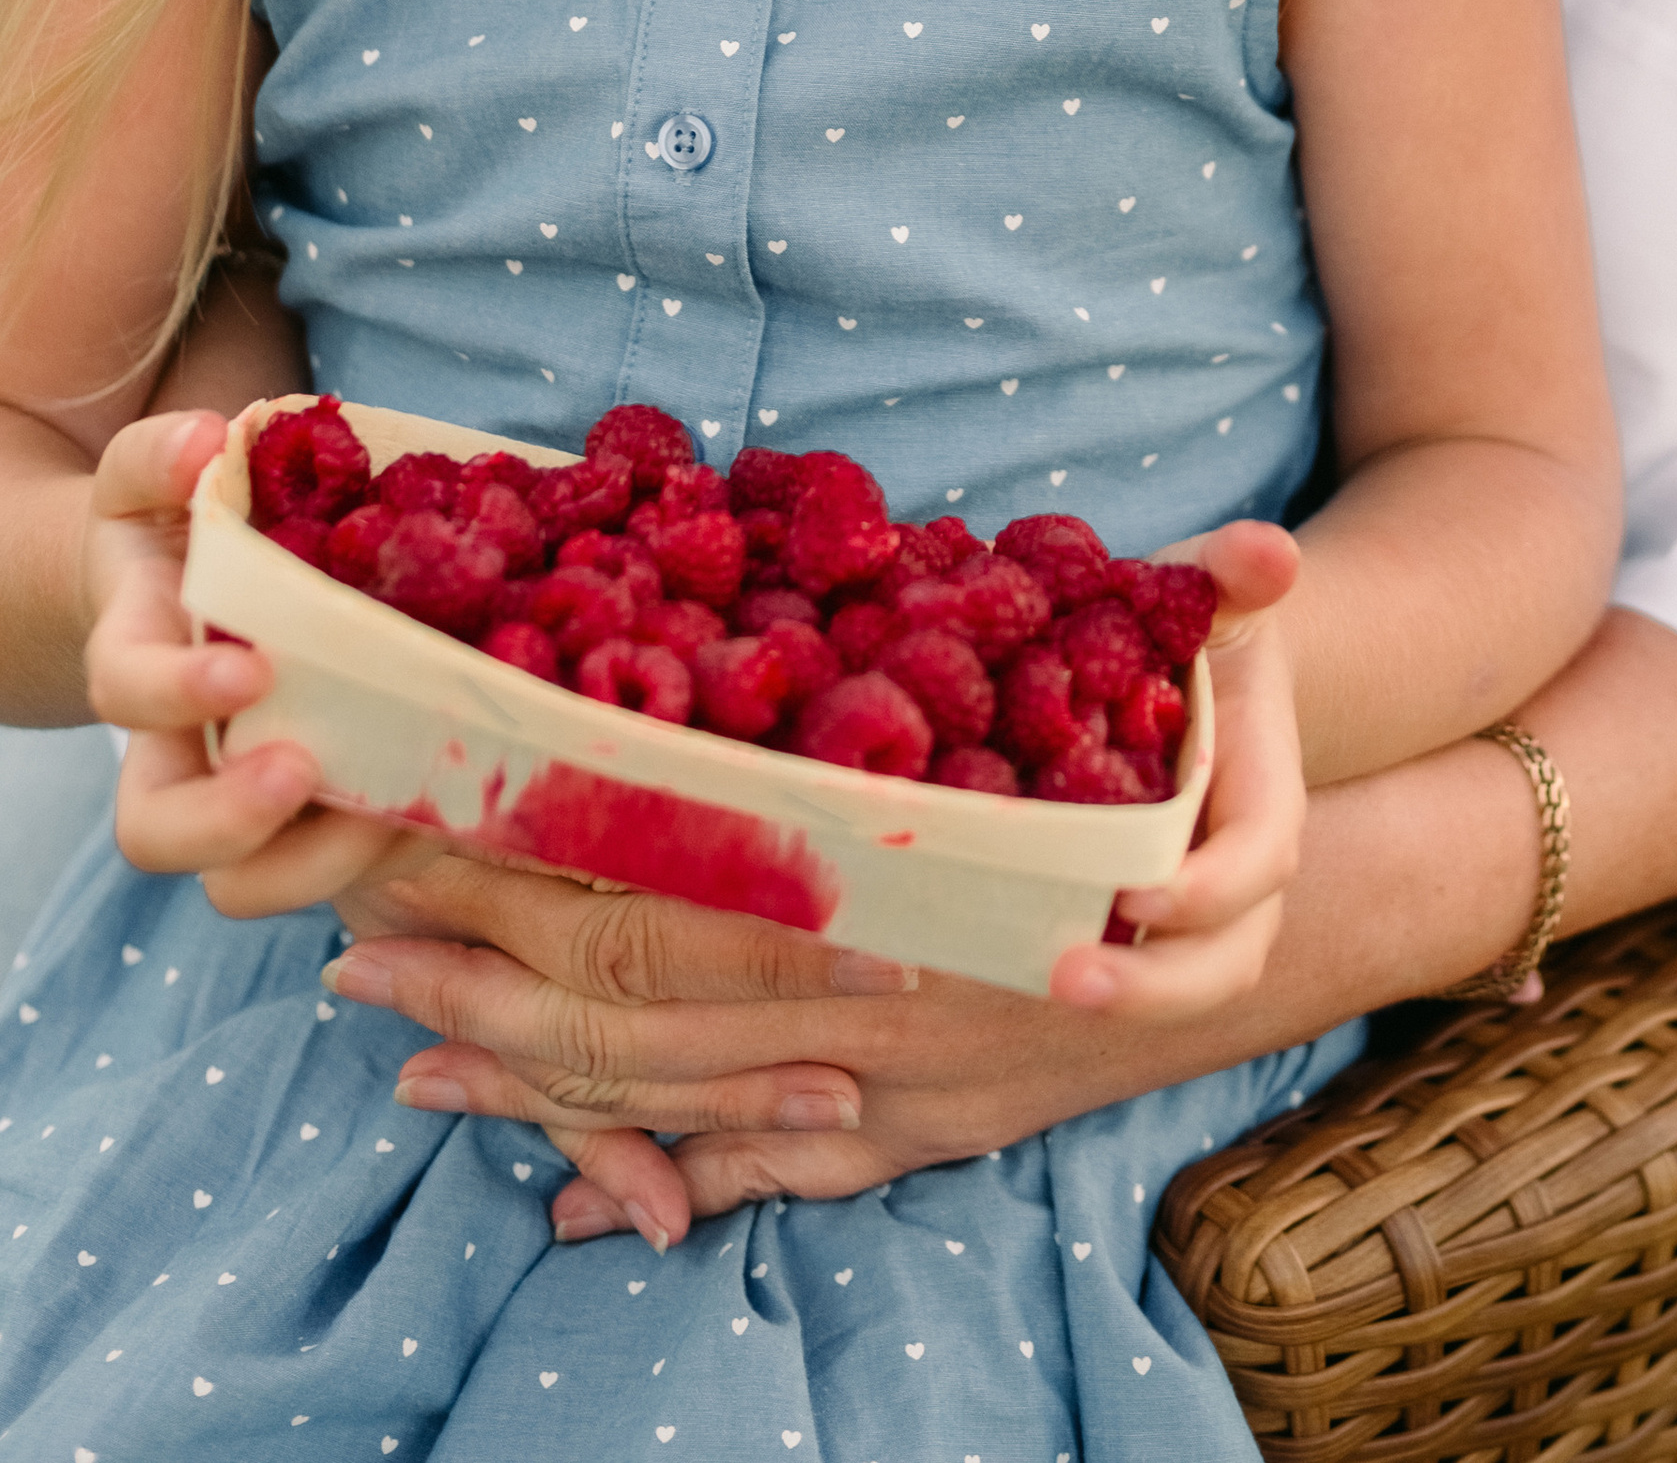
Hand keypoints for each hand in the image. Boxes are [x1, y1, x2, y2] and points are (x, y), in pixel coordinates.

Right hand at [80, 407, 401, 905]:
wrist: (201, 586)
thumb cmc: (178, 527)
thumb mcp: (151, 477)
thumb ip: (161, 455)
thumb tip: (205, 442)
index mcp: (138, 662)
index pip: (126, 695)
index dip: (178, 696)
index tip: (254, 667)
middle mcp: (179, 751)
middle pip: (164, 836)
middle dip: (232, 823)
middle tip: (306, 772)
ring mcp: (242, 796)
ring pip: (252, 882)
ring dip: (328, 861)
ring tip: (404, 809)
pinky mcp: (315, 814)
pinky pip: (344, 864)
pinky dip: (401, 846)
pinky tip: (464, 802)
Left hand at [322, 518, 1309, 1244]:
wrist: (1262, 946)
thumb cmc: (1203, 802)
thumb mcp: (1202, 698)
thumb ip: (1201, 610)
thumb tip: (1263, 556)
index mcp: (921, 887)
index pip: (701, 874)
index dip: (563, 854)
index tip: (430, 826)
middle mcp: (891, 1004)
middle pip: (651, 993)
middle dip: (496, 972)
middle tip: (352, 946)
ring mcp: (893, 1089)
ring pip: (683, 1095)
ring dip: (537, 1075)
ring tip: (400, 1043)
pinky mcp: (908, 1131)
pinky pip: (759, 1171)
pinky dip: (653, 1174)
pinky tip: (551, 1181)